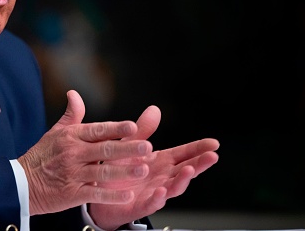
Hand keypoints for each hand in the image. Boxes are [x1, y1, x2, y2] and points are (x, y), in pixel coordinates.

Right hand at [18, 90, 153, 215]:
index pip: (97, 130)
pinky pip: (95, 195)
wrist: (21, 183)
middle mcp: (73, 154)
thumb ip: (71, 115)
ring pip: (102, 172)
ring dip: (124, 172)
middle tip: (147, 147)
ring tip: (143, 170)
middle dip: (127, 149)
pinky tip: (128, 195)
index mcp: (71, 137)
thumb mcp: (55, 132)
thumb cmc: (42, 156)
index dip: (116, 128)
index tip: (133, 127)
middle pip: (104, 150)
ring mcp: (73, 174)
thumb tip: (74, 93)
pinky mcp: (72, 194)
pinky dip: (112, 196)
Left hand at [88, 106, 219, 230]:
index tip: (213, 143)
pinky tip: (161, 192)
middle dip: (199, 164)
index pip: (184, 154)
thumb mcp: (130, 145)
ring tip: (189, 171)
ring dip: (182, 180)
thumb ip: (143, 130)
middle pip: (185, 170)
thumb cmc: (118, 169)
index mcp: (162, 162)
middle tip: (212, 156)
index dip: (199, 149)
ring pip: (173, 188)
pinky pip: (151, 203)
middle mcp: (162, 177)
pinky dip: (158, 198)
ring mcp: (154, 192)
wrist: (101, 193)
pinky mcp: (140, 205)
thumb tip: (154, 109)